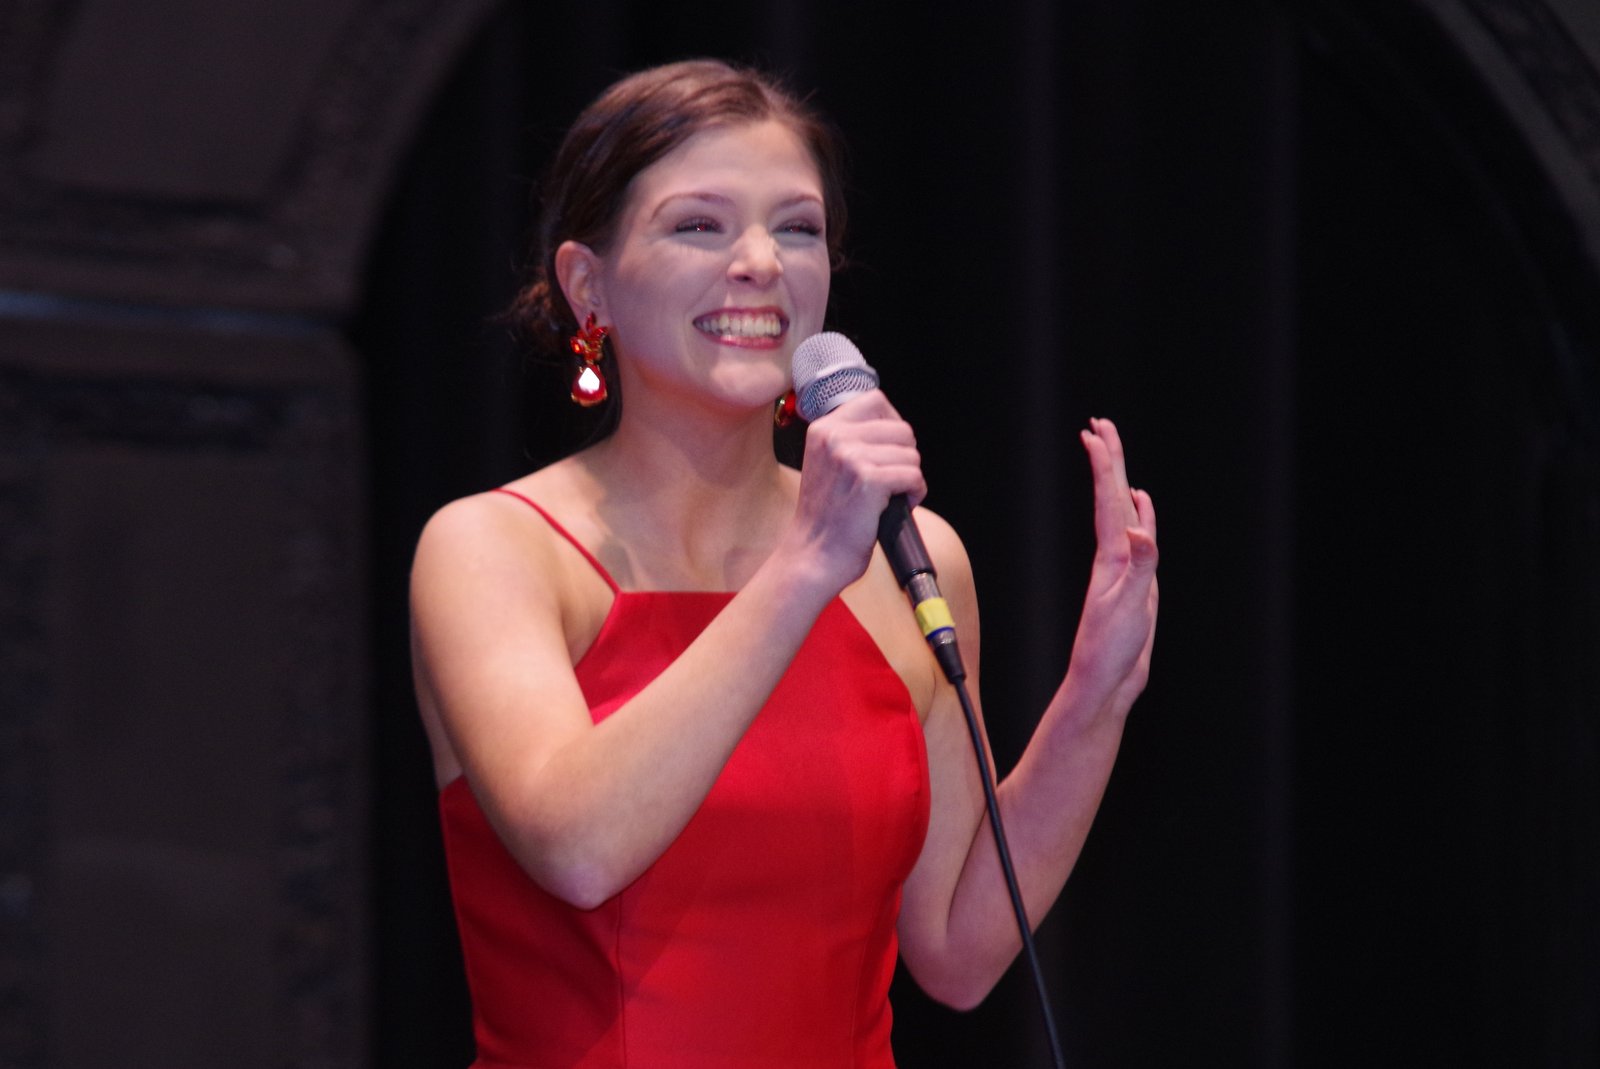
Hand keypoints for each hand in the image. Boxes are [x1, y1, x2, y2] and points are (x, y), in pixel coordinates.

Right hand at [786, 390, 925, 589]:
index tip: (890, 451)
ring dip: (909, 478)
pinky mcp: (869, 480)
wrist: (813, 556)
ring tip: (890, 497)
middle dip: (905, 457)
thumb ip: (851, 440)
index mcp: (823, 429)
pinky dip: (914, 494)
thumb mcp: (827, 464)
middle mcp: (834, 437)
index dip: (893, 425)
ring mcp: (850, 457)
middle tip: (890, 482)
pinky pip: (914, 476)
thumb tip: (894, 428)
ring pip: (912, 454)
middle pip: (902, 429)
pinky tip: (896, 507)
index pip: (876, 401)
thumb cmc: (826, 517)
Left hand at [1069, 418, 1158, 715]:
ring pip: (1123, 514)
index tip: (1095, 433)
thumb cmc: (1111, 650)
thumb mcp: (1129, 607)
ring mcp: (1124, 569)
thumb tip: (1137, 527)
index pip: (1107, 501)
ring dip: (1119, 483)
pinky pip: (1138, 540)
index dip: (1104, 466)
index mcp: (1112, 557)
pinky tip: (1138, 511)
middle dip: (1108, 461)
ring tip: (1116, 457)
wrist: (1105, 682)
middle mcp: (1115, 556)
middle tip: (1101, 425)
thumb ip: (1139, 566)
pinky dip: (1139, 518)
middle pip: (1111, 499)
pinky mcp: (1135, 584)